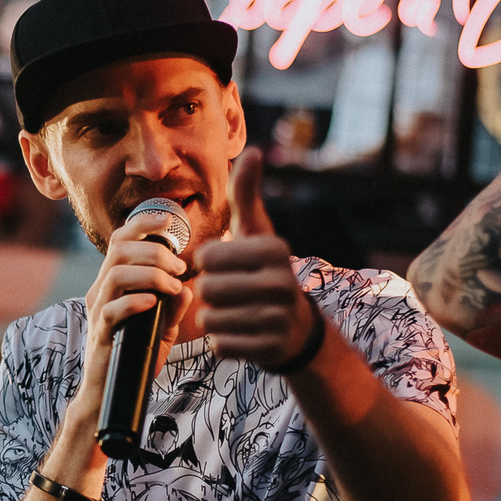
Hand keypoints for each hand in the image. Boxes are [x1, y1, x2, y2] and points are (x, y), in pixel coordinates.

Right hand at [74, 210, 193, 407]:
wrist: (112, 389)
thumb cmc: (136, 354)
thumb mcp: (162, 327)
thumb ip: (173, 307)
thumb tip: (187, 289)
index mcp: (113, 281)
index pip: (122, 239)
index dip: (142, 223)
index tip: (167, 220)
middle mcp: (101, 290)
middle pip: (119, 249)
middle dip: (155, 251)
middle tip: (179, 267)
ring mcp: (98, 310)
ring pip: (115, 273)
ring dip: (150, 273)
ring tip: (172, 285)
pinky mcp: (100, 333)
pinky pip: (112, 309)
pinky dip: (134, 301)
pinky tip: (153, 304)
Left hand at [194, 150, 318, 365]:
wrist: (295, 328)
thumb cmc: (264, 271)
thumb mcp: (256, 231)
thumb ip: (246, 193)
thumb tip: (252, 151)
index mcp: (275, 249)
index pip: (206, 257)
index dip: (206, 264)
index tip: (226, 266)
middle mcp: (282, 283)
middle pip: (206, 288)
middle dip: (208, 293)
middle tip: (229, 294)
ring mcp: (278, 319)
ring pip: (210, 319)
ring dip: (213, 318)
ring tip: (235, 312)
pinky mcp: (270, 349)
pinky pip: (220, 345)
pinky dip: (222, 342)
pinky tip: (241, 333)